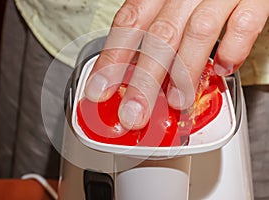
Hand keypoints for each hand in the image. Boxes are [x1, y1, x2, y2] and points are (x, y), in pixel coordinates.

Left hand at [85, 0, 268, 129]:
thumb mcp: (168, 3)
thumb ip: (155, 30)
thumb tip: (135, 72)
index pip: (129, 24)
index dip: (112, 59)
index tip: (100, 89)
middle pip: (159, 37)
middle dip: (144, 80)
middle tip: (133, 113)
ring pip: (197, 32)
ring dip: (184, 72)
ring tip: (176, 101)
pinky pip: (244, 23)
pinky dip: (233, 49)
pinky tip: (223, 69)